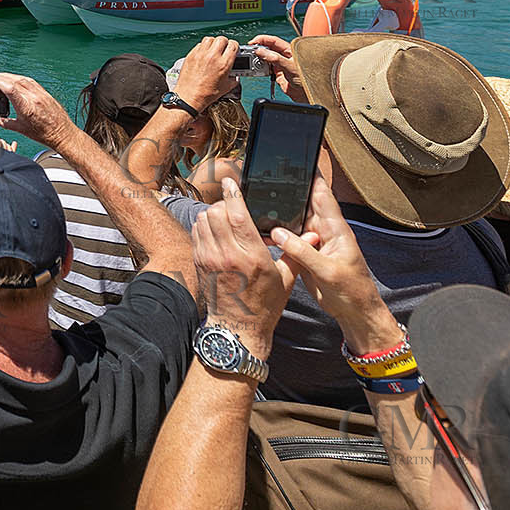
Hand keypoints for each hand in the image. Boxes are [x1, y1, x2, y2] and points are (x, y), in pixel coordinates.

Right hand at [0, 72, 75, 147]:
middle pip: (14, 80)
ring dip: (9, 75)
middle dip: (0, 76)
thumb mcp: (21, 129)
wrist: (62, 134)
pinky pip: (31, 81)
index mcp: (26, 107)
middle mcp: (34, 97)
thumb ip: (4, 122)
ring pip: (22, 79)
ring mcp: (41, 94)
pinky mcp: (45, 93)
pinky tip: (15, 79)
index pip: (9, 88)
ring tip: (0, 76)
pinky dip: (20, 78)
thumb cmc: (44, 134)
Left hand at [175, 36, 238, 109]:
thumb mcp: (226, 87)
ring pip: (209, 39)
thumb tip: (235, 76)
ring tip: (214, 49)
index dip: (235, 46)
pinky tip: (204, 54)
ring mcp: (200, 55)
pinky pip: (199, 45)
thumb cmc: (205, 94)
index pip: (233, 45)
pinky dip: (203, 47)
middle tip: (224, 49)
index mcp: (223, 64)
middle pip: (222, 39)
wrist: (189, 97)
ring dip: (213, 43)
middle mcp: (212, 57)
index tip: (233, 49)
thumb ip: (234, 79)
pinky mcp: (191, 55)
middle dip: (225, 43)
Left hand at [193, 179, 298, 359]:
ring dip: (212, 214)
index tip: (232, 182)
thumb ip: (296, 253)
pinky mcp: (199, 263)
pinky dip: (203, 226)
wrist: (237, 328)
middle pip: (216, 212)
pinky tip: (215, 231)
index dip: (233, 194)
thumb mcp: (286, 279)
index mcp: (252, 257)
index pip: (236, 215)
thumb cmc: (265, 304)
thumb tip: (313, 233)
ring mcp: (210, 258)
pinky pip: (196, 233)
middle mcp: (228, 255)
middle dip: (224, 204)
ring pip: (203, 220)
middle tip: (234, 207)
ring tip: (225, 219)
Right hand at [248, 34, 307, 103]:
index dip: (262, 40)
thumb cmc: (305, 78)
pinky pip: (264, 68)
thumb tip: (261, 51)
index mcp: (289, 49)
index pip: (273, 40)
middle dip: (258, 49)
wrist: (304, 94)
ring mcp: (279, 64)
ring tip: (253, 61)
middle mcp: (283, 55)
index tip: (252, 42)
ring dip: (258, 59)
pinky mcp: (275, 72)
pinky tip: (258, 69)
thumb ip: (275, 58)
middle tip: (251, 52)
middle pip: (267, 48)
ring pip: (264, 58)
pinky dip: (259, 68)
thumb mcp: (290, 66)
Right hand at [269, 174, 400, 355]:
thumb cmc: (351, 291)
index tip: (303, 158)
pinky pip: (290, 238)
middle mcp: (326, 232)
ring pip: (296, 220)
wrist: (354, 313)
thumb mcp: (327, 271)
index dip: (314, 177)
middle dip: (292, 187)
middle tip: (271, 171)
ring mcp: (316, 242)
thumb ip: (303, 251)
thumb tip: (277, 233)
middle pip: (306, 203)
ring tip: (261, 196)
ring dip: (282, 210)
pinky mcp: (307, 254)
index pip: (324, 197)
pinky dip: (278, 232)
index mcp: (337, 230)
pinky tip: (263, 228)